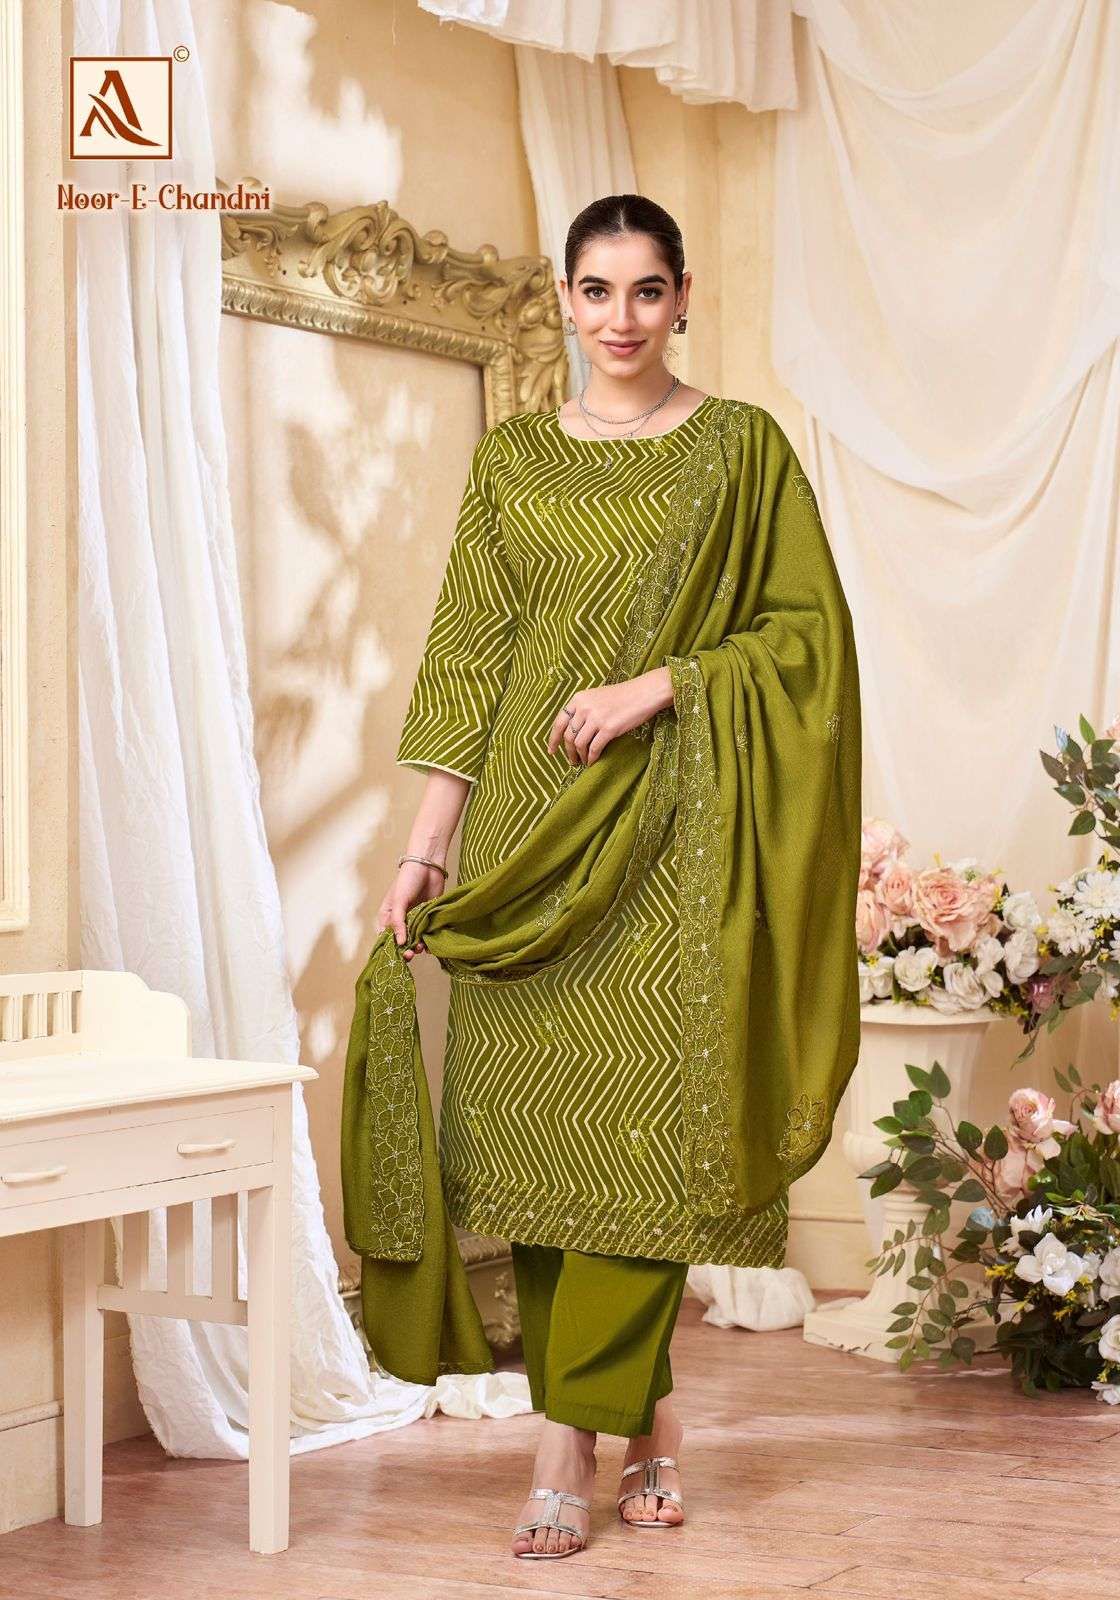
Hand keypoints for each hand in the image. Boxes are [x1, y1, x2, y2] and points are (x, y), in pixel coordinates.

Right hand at [376, 860, 442, 960]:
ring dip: (418, 946)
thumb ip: (397, 922)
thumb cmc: (408, 880)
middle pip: (401, 942)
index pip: (386, 938)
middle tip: (412, 954)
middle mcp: (400, 921)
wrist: (429, 866)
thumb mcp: (399, 901)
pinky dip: (429, 941)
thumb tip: (400, 943)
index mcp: (387, 917)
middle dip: (406, 950)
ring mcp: (415, 921)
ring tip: (422, 947)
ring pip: (415, 940)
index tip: (399, 956)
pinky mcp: (428, 919)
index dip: (391, 949)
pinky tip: (430, 944)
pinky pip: (427, 935)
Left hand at [547, 669, 672, 766]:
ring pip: (579, 744)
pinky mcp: (609, 728)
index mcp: (578, 699)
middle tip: (572, 761)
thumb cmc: (622, 696)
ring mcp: (596, 718)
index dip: (553, 739)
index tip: (551, 751)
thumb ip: (583, 709)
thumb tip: (572, 730)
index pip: (559, 722)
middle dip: (568, 752)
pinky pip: (594, 748)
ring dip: (580, 756)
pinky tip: (593, 761)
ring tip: (583, 761)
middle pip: (568, 736)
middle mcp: (584, 708)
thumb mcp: (596, 697)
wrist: (644, 692)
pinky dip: (591, 758)